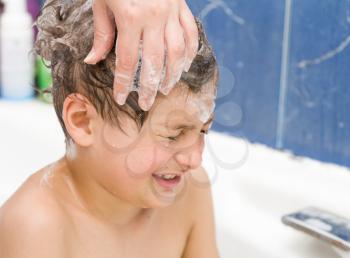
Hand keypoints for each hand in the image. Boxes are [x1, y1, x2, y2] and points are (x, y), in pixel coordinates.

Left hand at [84, 0, 198, 110]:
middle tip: (146, 103)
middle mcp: (154, 17)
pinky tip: (184, 66)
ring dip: (171, 74)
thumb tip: (93, 60)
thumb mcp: (101, 3)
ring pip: (176, 52)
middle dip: (149, 87)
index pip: (126, 60)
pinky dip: (189, 53)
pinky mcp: (182, 7)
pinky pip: (190, 34)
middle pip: (153, 62)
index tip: (121, 98)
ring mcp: (171, 12)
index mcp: (130, 17)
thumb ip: (102, 34)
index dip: (122, 82)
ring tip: (165, 89)